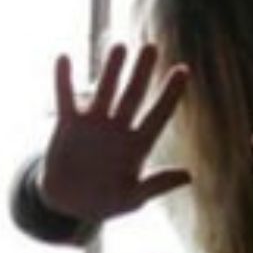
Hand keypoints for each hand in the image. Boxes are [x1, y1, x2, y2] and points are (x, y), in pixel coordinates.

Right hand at [39, 44, 191, 223]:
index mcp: (138, 144)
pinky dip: (64, 80)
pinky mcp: (68, 124)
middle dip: (142, 72)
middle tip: (151, 47)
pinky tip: (64, 58)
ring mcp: (93, 123)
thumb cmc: (105, 201)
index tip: (183, 70)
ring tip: (119, 48)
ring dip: (111, 70)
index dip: (170, 94)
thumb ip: (156, 184)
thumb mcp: (133, 198)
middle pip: (133, 95)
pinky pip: (65, 98)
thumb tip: (188, 175)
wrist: (69, 205)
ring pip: (104, 91)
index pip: (158, 114)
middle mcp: (118, 128)